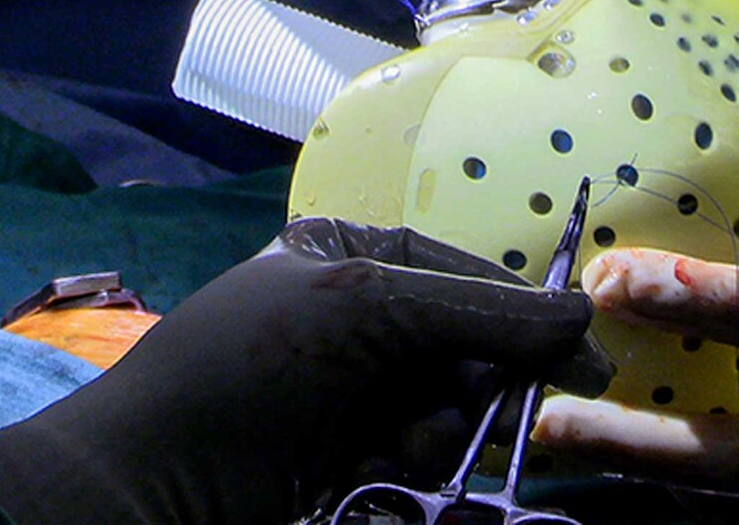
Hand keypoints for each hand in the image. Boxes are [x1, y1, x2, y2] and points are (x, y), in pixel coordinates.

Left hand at [0, 218, 607, 524]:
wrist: (156, 483)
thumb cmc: (253, 365)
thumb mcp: (365, 305)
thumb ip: (479, 310)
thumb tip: (583, 315)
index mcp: (347, 256)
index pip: (460, 271)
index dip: (520, 308)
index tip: (580, 349)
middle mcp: (355, 317)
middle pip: (465, 343)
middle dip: (483, 379)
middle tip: (514, 413)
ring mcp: (354, 391)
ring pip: (452, 406)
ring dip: (446, 430)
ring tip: (404, 446)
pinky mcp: (352, 455)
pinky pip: (423, 453)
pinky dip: (416, 464)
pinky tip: (381, 470)